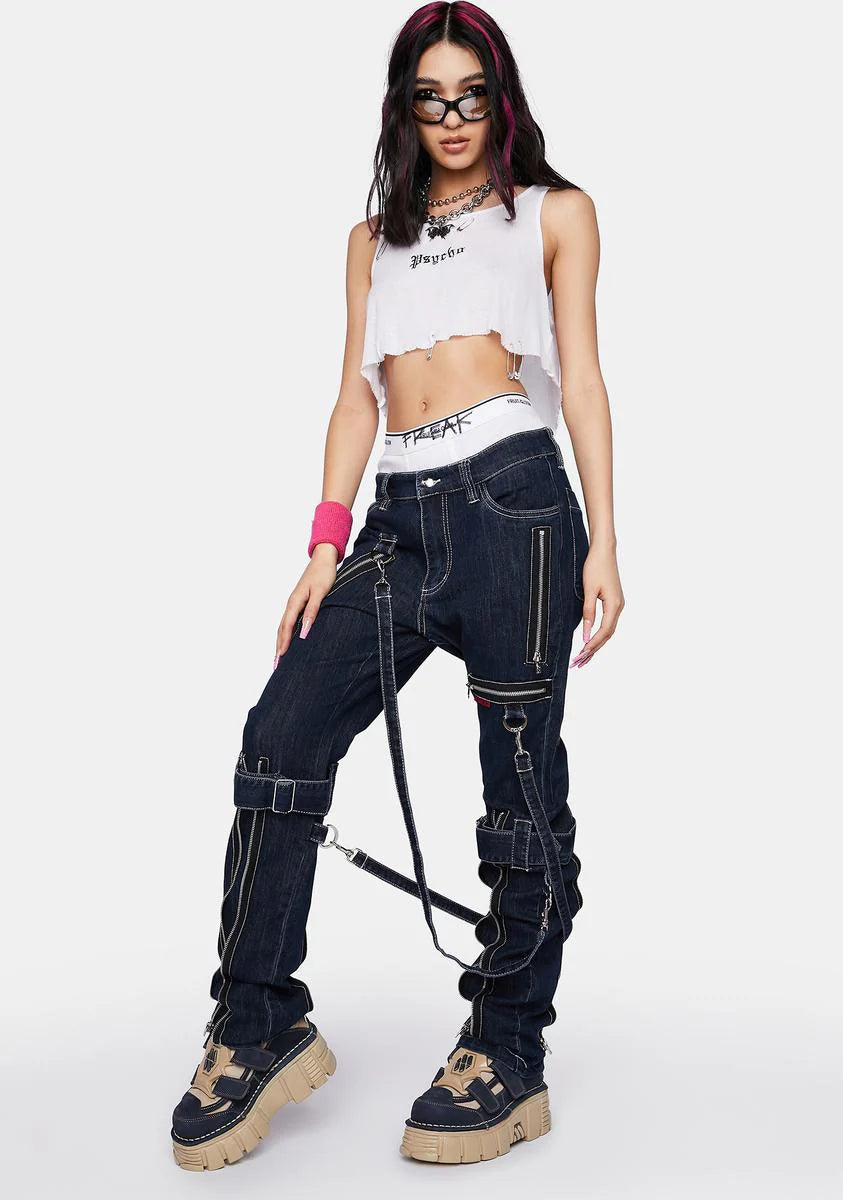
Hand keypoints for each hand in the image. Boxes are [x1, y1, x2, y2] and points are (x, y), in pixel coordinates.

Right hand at [274, 543, 338, 666]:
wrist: (324, 559)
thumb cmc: (324, 574)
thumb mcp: (320, 592)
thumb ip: (312, 611)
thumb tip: (304, 631)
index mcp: (295, 602)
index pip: (286, 628)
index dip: (283, 644)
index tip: (280, 658)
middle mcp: (292, 604)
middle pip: (281, 629)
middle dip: (278, 647)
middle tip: (275, 665)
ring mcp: (294, 603)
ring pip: (283, 626)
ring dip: (280, 642)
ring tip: (278, 658)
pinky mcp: (299, 603)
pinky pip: (289, 622)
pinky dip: (285, 633)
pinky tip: (288, 641)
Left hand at [570, 542, 623, 668]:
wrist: (604, 550)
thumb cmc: (595, 566)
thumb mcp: (589, 590)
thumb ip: (588, 613)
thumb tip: (584, 634)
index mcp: (614, 605)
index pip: (603, 632)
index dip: (591, 645)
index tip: (580, 655)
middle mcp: (619, 607)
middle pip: (607, 635)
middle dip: (593, 650)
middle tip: (578, 663)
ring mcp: (618, 605)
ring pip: (607, 631)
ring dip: (596, 645)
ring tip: (583, 658)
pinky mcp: (614, 602)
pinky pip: (607, 624)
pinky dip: (598, 635)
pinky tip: (590, 642)